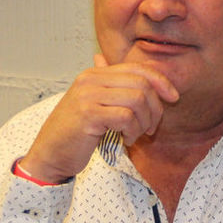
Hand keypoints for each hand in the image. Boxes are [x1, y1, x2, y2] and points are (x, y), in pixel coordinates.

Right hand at [16, 55, 178, 182]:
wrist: (49, 154)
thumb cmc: (75, 132)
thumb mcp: (96, 104)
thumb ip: (113, 87)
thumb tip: (138, 71)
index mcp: (94, 74)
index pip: (138, 68)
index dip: (161, 81)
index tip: (173, 97)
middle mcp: (91, 80)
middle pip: (142, 83)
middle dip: (155, 108)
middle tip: (150, 128)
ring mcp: (88, 96)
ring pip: (137, 100)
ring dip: (144, 122)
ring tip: (135, 135)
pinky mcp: (88, 115)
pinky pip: (126, 117)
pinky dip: (133, 131)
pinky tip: (125, 140)